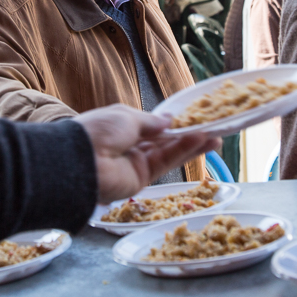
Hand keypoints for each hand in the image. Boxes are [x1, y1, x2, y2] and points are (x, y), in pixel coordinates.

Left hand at [73, 105, 220, 203]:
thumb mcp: (126, 116)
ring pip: (168, 152)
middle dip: (187, 135)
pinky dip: (183, 152)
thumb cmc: (98, 131)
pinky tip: (200, 141)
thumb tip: (168, 120)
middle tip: (212, 129)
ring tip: (216, 136)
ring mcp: (135, 163)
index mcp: (120, 126)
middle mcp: (128, 145)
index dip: (170, 123)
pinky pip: (165, 162)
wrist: (80, 161)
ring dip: (192, 144)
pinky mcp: (141, 179)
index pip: (149, 125)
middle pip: (163, 140)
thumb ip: (150, 121)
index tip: (192, 119)